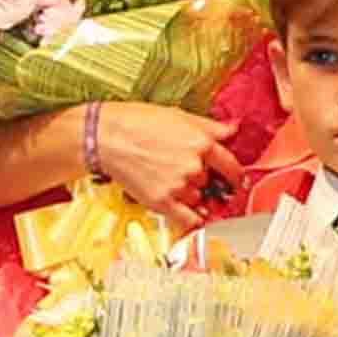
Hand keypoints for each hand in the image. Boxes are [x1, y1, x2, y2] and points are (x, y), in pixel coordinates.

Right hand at [79, 101, 238, 213]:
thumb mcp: (178, 115)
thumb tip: (233, 130)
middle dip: (204, 181)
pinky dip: (192, 220)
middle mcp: (194, 166)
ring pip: (198, 200)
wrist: (103, 136)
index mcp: (201, 142)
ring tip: (171, 183)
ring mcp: (179, 186)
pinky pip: (188, 220)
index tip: (234, 179)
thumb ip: (210, 126)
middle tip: (189, 176)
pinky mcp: (162, 202)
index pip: (231, 165)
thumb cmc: (135, 121)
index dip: (234, 174)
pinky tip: (189, 215)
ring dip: (192, 196)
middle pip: (212, 183)